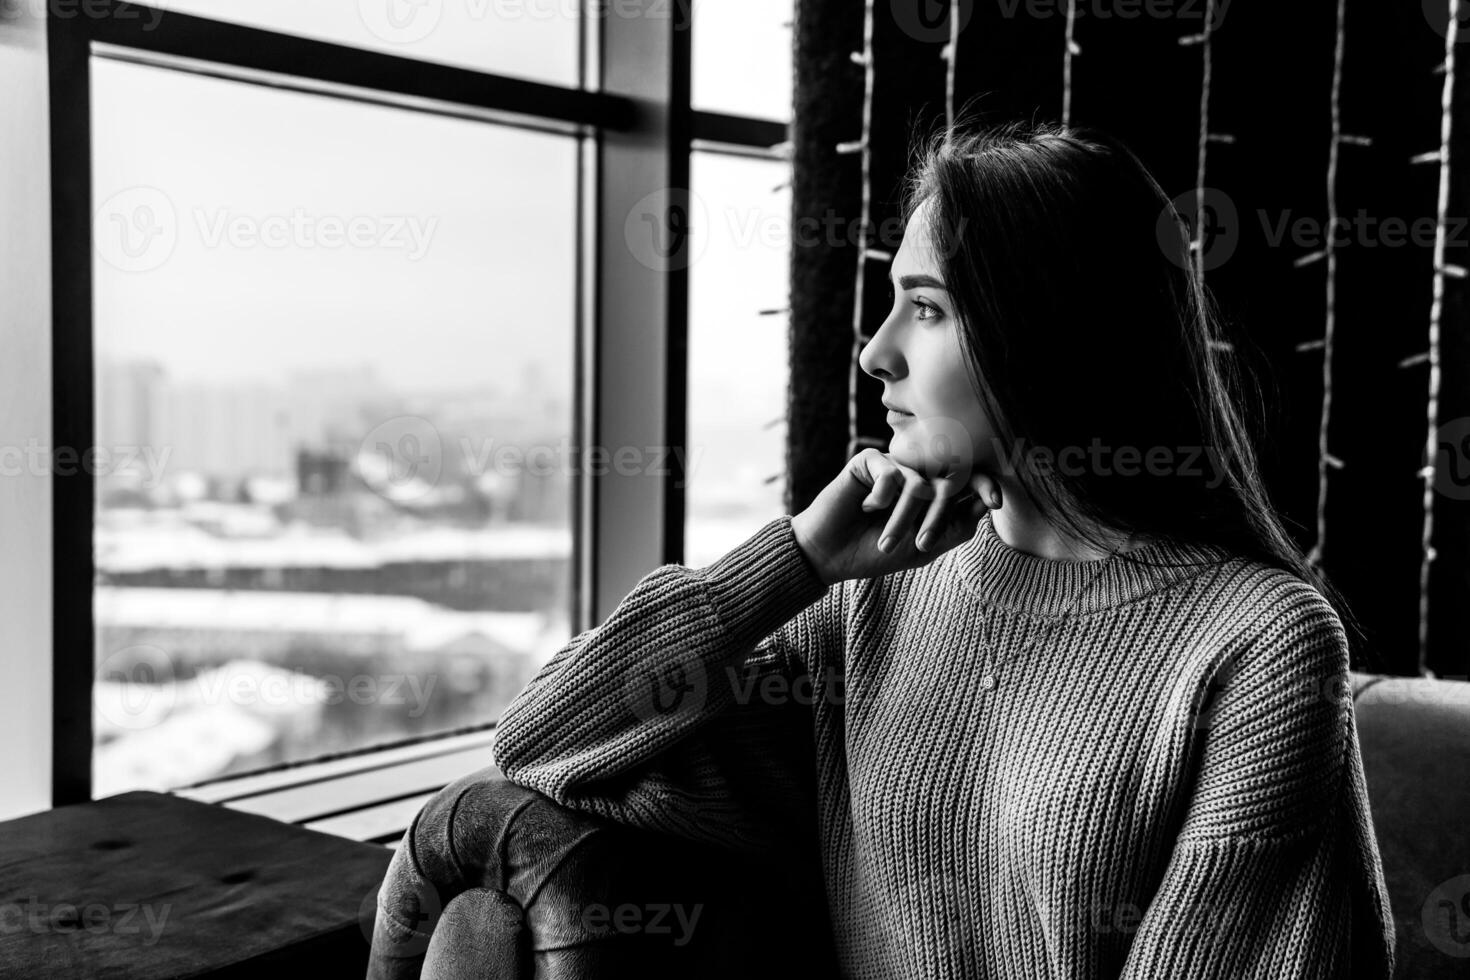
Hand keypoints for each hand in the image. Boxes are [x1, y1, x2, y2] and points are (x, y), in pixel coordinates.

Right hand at [790, 448, 1002, 585]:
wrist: (830, 556)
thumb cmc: (875, 553)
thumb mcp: (924, 548)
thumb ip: (956, 526)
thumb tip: (988, 502)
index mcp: (932, 495)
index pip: (966, 480)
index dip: (985, 484)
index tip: (996, 501)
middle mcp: (916, 476)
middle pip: (946, 477)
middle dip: (938, 513)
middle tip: (920, 544)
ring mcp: (894, 467)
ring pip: (917, 482)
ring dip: (902, 517)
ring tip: (884, 541)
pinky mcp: (869, 462)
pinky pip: (890, 471)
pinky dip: (882, 496)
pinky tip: (867, 508)